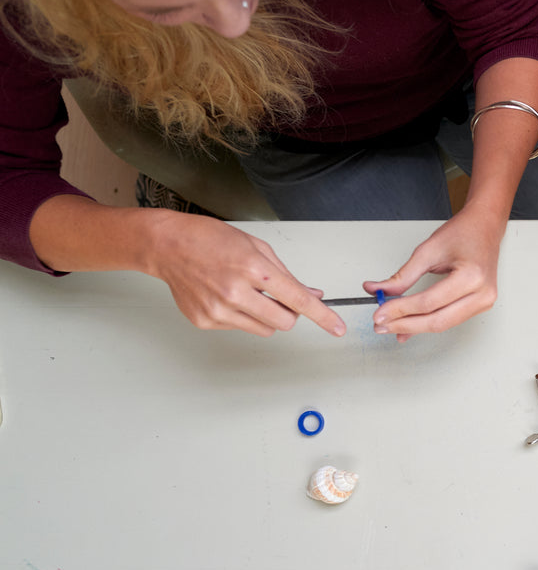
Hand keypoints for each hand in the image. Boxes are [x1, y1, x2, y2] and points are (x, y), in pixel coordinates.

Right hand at [149, 213, 345, 336]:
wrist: (167, 246)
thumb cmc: (211, 239)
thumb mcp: (257, 248)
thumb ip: (287, 275)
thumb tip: (312, 294)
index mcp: (254, 269)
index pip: (298, 300)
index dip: (322, 316)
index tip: (338, 328)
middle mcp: (236, 293)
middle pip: (284, 323)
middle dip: (289, 313)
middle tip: (277, 297)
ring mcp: (218, 310)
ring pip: (264, 330)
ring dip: (266, 316)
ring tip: (247, 293)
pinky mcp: (205, 321)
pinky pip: (239, 328)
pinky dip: (241, 316)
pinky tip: (224, 296)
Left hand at [362, 205, 503, 339]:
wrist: (485, 226)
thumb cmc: (463, 232)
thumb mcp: (428, 251)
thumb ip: (402, 276)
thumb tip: (378, 290)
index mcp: (471, 276)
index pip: (428, 302)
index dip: (400, 310)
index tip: (380, 312)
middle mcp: (482, 293)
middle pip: (436, 321)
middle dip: (405, 324)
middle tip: (381, 325)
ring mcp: (484, 302)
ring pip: (443, 325)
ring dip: (414, 327)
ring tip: (391, 326)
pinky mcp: (481, 306)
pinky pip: (450, 321)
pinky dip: (427, 323)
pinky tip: (410, 326)